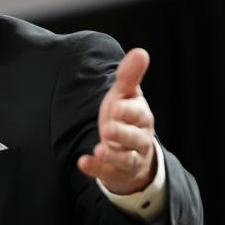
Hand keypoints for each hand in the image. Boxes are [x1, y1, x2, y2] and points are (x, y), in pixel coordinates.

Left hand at [77, 48, 156, 194]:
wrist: (133, 152)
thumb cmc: (126, 117)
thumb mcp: (126, 96)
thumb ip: (130, 76)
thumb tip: (141, 51)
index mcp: (141, 117)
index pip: (139, 114)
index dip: (128, 110)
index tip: (115, 105)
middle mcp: (139, 139)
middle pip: (135, 137)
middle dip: (122, 133)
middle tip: (107, 128)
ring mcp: (129, 158)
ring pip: (126, 158)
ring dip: (113, 154)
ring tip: (100, 148)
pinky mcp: (117, 172)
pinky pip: (108, 172)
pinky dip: (97, 168)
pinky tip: (83, 162)